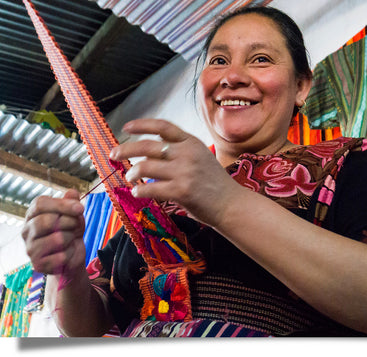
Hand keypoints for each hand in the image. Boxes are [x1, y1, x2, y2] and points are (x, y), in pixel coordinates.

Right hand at [21, 189, 85, 276]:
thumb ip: (72, 203)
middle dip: (69, 222)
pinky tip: (68, 253)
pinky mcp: (38, 264)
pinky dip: (70, 253)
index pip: (40, 204)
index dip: (62, 204)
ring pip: (56, 239)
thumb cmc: (70, 231)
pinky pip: (61, 256)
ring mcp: (30, 248)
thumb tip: (72, 192)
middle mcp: (26, 231)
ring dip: (71, 238)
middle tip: (76, 226)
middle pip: (46, 221)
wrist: (72, 255)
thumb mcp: (74, 214)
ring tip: (70, 239)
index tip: (80, 208)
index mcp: (32, 215)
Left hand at [110, 118, 240, 226]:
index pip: (162, 126)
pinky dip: (139, 191)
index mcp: (191, 142)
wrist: (231, 204)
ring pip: (145, 167)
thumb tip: (151, 148)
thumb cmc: (214, 183)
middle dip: (125, 149)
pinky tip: (138, 193)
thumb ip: (181, 150)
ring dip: (132, 173)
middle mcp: (187, 154)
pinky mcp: (181, 191)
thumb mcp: (202, 157)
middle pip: (147, 146)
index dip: (142, 125)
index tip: (126, 127)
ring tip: (130, 178)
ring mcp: (184, 172)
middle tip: (114, 155)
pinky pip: (150, 189)